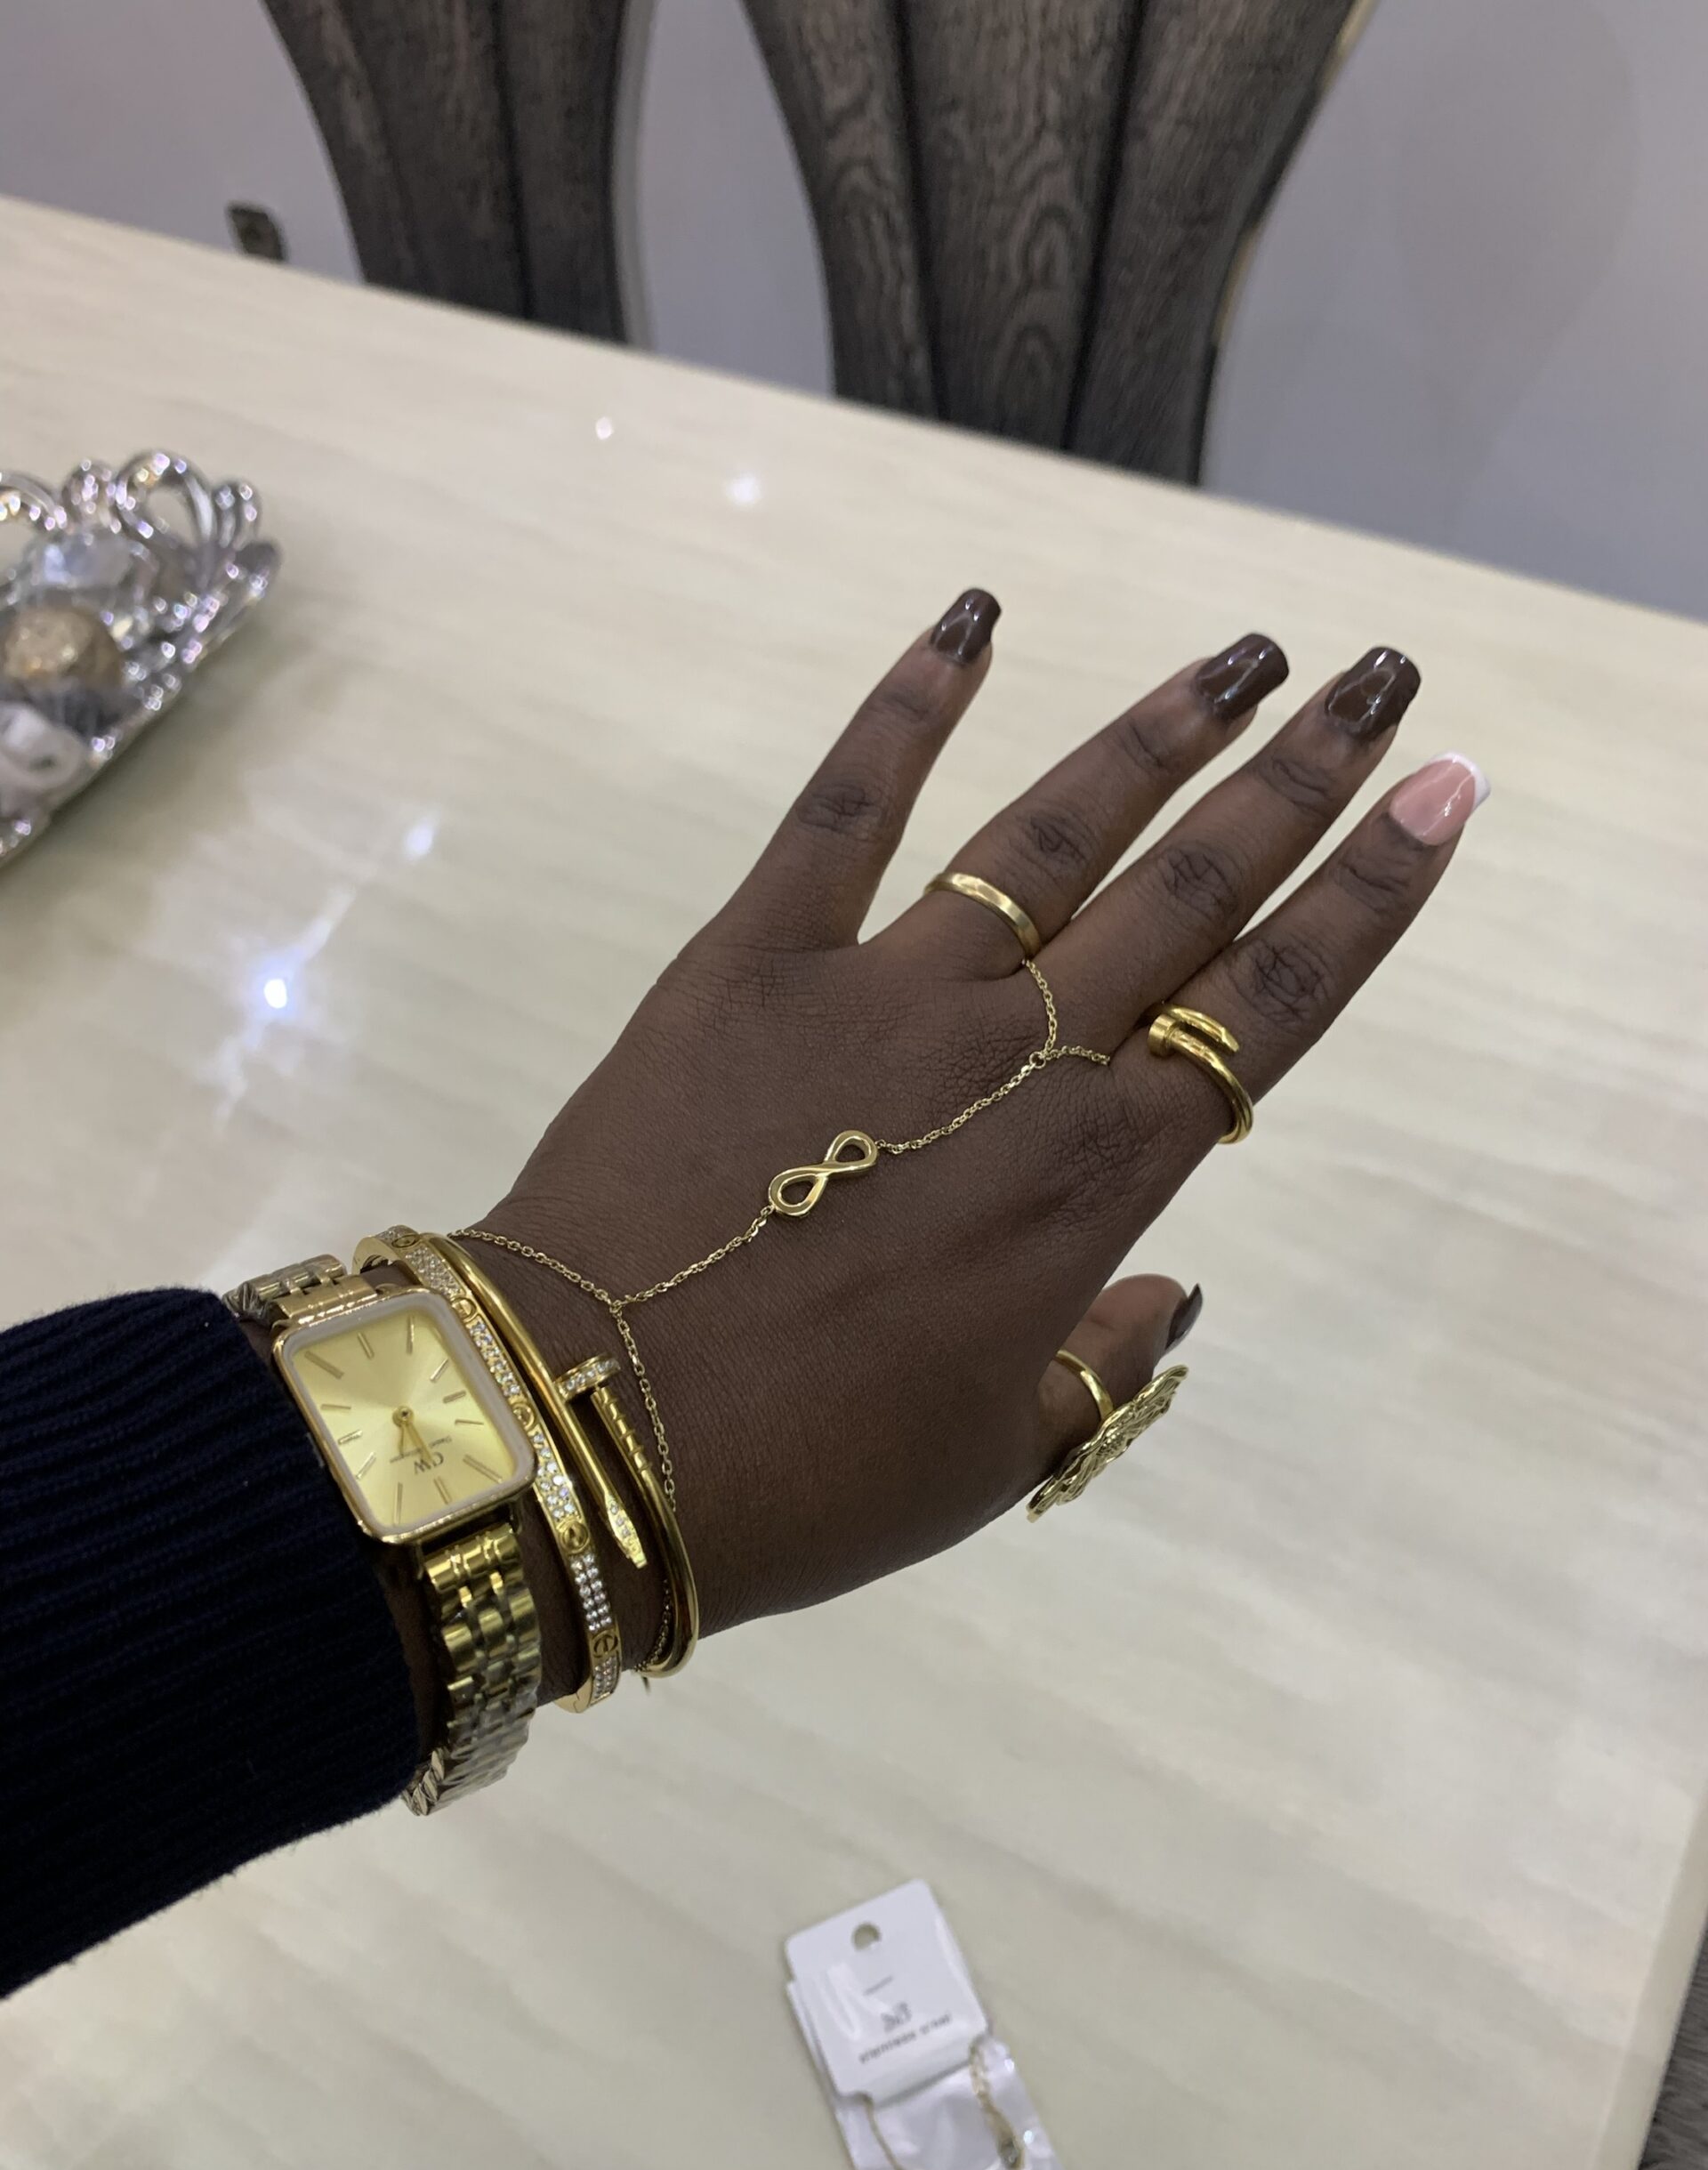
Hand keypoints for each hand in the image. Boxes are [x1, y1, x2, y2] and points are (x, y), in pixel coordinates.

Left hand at [473, 593, 1482, 1682]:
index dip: (1367, 902)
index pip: (1267, 1013)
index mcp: (1089, 1181)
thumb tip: (1167, 1292)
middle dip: (1301, 780)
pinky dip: (907, 707)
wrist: (581, 1432)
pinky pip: (842, 812)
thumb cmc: (803, 1476)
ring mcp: (880, 990)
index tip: (1444, 802)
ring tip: (1244, 653)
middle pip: (1189, 892)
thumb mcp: (989, 1458)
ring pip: (1050, 832)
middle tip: (1383, 680)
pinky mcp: (751, 959)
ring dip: (1157, 732)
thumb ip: (1098, 1366)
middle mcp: (1014, 1056)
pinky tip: (972, 618)